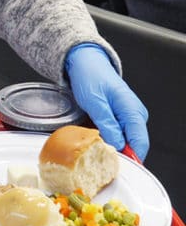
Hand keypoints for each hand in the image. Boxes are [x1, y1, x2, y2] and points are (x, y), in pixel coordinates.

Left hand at [65, 43, 148, 160]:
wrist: (85, 61)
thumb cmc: (89, 76)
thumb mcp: (94, 101)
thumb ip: (107, 124)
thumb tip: (118, 145)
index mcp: (133, 111)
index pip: (139, 144)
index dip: (128, 158)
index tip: (112, 164)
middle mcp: (135, 114)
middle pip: (132, 145)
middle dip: (117, 152)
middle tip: (97, 154)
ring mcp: (128, 115)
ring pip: (123, 140)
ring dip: (110, 144)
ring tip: (93, 142)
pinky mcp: (120, 115)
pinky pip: (117, 132)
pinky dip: (107, 136)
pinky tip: (95, 133)